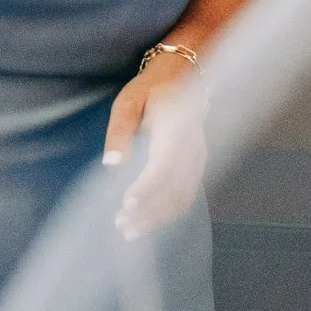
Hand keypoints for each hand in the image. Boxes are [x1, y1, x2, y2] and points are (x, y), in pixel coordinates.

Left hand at [105, 52, 206, 239]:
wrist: (180, 80)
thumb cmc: (149, 91)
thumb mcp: (128, 102)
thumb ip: (120, 131)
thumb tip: (112, 164)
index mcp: (176, 127)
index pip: (164, 164)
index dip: (147, 187)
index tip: (126, 203)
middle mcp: (193, 146)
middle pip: (175, 188)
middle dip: (149, 212)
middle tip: (121, 225)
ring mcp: (198, 159)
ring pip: (183, 198)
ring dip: (157, 219)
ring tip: (129, 230)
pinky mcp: (197, 168)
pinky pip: (185, 197)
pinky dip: (167, 214)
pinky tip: (146, 222)